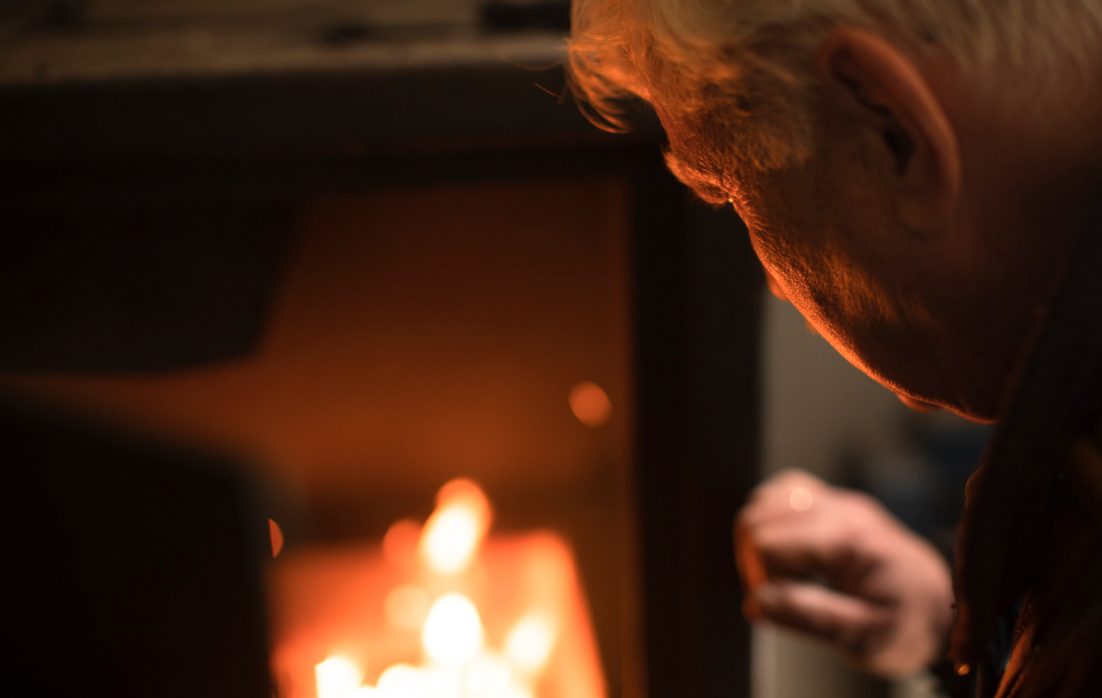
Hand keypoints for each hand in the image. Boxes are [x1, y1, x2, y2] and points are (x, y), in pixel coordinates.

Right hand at [734, 470, 952, 676]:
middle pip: (757, 518)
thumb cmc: (905, 625)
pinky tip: (788, 552)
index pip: (768, 543)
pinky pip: (780, 494)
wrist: (938, 605)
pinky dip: (771, 522)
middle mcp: (841, 508)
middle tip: (784, 594)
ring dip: (760, 541)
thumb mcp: (866, 638)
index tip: (784, 607)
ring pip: (762, 500)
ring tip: (787, 574)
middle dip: (757, 561)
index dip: (763, 579)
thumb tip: (756, 602)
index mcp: (850, 538)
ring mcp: (836, 499)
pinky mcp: (830, 499)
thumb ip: (812, 617)